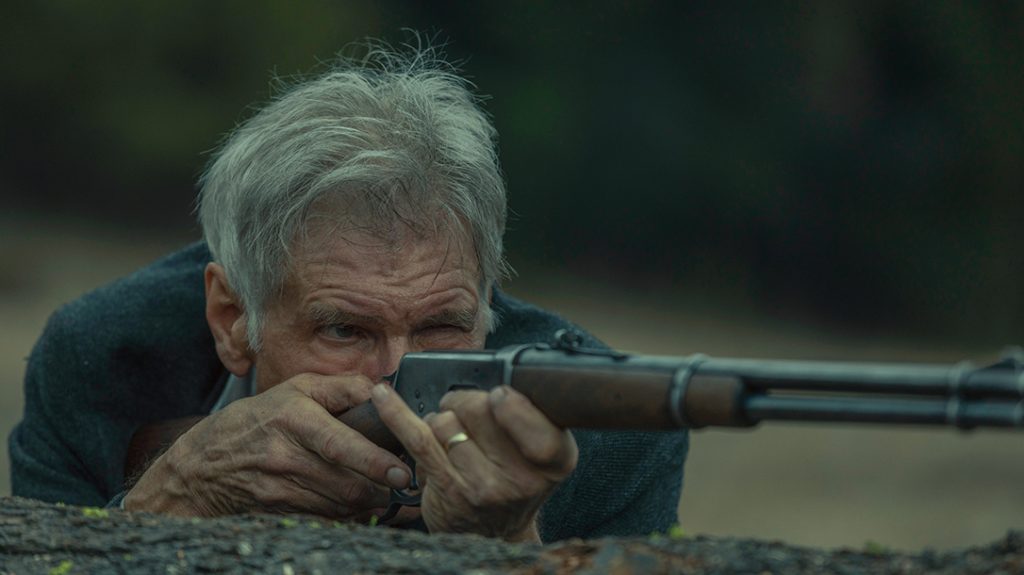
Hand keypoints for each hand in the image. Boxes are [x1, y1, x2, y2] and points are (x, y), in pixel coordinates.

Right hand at [124, 373, 415, 522]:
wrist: (205, 464)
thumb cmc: (259, 418)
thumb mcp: (295, 388)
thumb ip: (342, 387)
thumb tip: (382, 390)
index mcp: (293, 417)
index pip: (339, 443)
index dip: (373, 460)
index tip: (401, 471)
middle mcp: (285, 454)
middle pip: (346, 483)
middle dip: (380, 487)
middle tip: (403, 482)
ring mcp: (280, 486)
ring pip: (340, 504)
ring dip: (367, 501)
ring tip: (384, 489)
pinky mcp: (279, 509)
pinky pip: (325, 517)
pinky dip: (347, 513)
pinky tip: (356, 502)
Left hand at [372, 383, 577, 540]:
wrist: (494, 531)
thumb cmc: (515, 477)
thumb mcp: (543, 450)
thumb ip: (532, 414)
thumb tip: (492, 372)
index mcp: (555, 459)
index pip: (528, 415)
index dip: (507, 399)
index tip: (498, 395)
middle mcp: (523, 477)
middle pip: (478, 408)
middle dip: (466, 401)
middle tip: (469, 414)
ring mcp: (483, 487)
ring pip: (445, 421)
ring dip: (442, 419)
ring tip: (453, 437)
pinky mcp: (447, 489)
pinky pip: (417, 438)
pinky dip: (396, 412)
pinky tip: (382, 395)